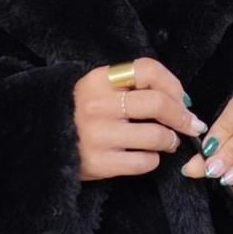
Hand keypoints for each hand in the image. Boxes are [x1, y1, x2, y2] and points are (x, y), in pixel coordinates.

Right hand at [73, 58, 206, 181]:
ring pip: (156, 136)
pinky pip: (144, 162)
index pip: (148, 70)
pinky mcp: (99, 163)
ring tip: (168, 142)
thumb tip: (181, 100)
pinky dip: (153, 160)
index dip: (173, 84)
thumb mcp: (98, 89)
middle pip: (158, 104)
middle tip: (190, 124)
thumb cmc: (79, 113)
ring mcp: (98, 135)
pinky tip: (147, 156)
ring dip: (170, 140)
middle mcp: (98, 105)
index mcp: (99, 80)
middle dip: (182, 116)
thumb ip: (132, 86)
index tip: (182, 98)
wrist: (41, 142)